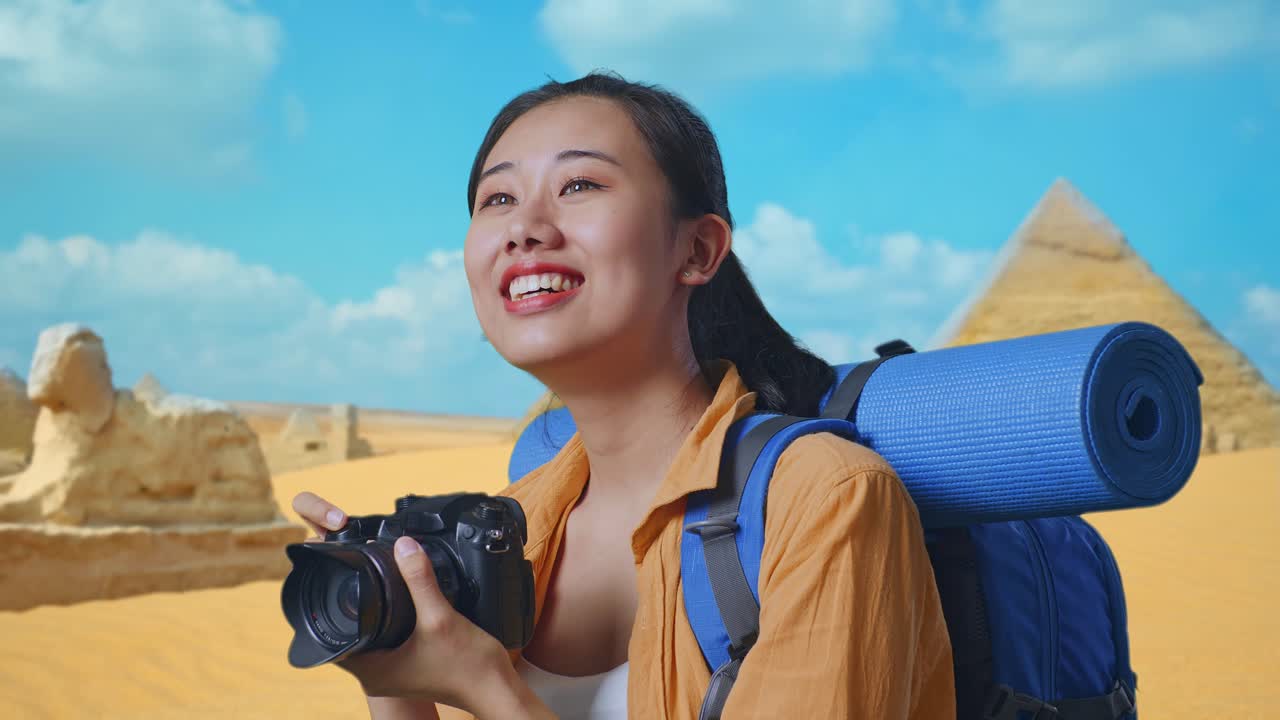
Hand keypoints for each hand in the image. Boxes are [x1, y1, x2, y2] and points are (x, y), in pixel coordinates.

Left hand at [289, 491, 517, 714]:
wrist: (496, 688)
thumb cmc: (468, 666)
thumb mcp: (440, 617)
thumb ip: (420, 580)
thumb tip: (404, 547)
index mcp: (374, 671)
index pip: (335, 640)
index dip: (336, 611)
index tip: (343, 584)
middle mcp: (378, 678)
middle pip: (351, 636)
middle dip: (356, 608)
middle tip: (362, 579)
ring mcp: (394, 676)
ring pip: (370, 640)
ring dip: (374, 617)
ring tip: (381, 589)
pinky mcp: (409, 671)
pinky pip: (388, 645)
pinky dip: (391, 626)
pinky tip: (404, 609)